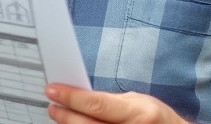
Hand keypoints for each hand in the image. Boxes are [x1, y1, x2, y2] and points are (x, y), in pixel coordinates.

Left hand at [45, 85, 186, 123]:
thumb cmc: (158, 119)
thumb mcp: (140, 103)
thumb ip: (112, 101)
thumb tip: (81, 96)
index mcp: (138, 114)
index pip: (96, 104)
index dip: (71, 97)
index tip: (53, 90)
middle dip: (66, 115)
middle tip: (52, 105)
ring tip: (60, 117)